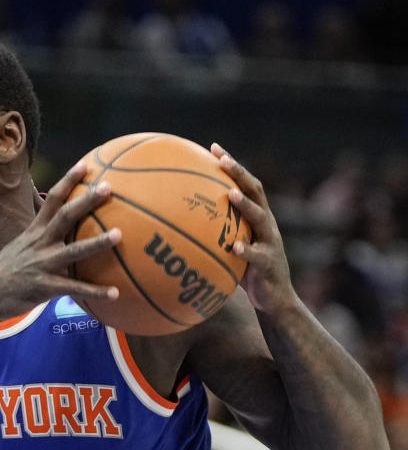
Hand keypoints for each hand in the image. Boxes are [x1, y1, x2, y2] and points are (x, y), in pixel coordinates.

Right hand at [0, 159, 121, 323]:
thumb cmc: (5, 271)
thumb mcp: (20, 246)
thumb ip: (40, 237)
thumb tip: (60, 229)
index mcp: (35, 232)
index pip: (52, 199)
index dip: (69, 180)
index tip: (86, 164)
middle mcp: (40, 243)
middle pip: (66, 216)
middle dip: (87, 200)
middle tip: (108, 187)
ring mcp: (43, 265)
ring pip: (74, 251)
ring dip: (97, 242)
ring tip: (119, 234)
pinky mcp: (45, 287)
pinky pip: (74, 288)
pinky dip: (95, 291)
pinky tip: (115, 293)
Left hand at [211, 143, 296, 314]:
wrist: (275, 301)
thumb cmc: (246, 272)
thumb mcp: (230, 248)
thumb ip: (213, 233)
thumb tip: (175, 223)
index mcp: (257, 217)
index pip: (245, 184)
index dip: (232, 165)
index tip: (213, 147)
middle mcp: (267, 225)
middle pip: (256, 191)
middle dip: (240, 173)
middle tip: (222, 159)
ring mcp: (271, 243)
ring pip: (261, 219)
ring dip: (245, 205)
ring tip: (229, 194)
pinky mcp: (270, 265)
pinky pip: (257, 257)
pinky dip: (246, 251)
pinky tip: (233, 247)